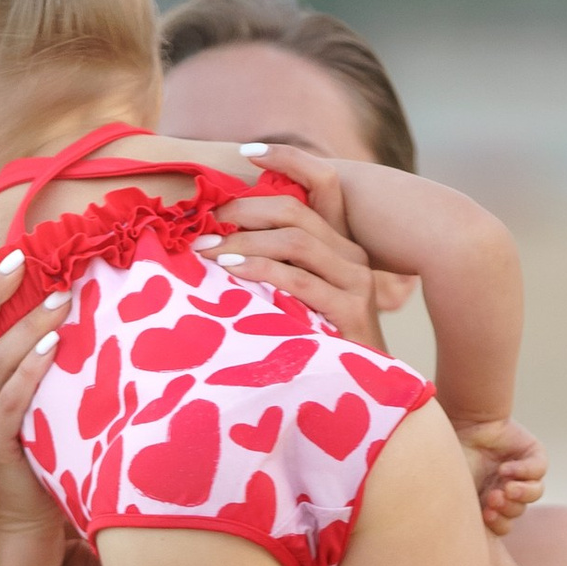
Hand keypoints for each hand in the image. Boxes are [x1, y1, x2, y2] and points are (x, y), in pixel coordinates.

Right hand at [0, 230, 75, 553]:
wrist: (23, 518)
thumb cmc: (33, 448)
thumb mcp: (21, 394)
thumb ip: (23, 355)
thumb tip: (55, 299)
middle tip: (23, 259)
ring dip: (27, 325)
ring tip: (62, 300)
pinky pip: (11, 401)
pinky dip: (33, 370)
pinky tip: (56, 347)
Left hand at [208, 143, 410, 347]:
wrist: (363, 395)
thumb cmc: (321, 351)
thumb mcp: (295, 303)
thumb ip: (274, 272)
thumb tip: (221, 248)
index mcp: (339, 246)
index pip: (311, 192)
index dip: (275, 170)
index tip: (232, 170)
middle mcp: (352, 256)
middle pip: (295, 212)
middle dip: (243, 213)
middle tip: (203, 226)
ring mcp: (356, 281)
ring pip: (295, 241)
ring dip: (244, 241)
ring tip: (207, 252)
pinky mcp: (352, 309)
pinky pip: (299, 279)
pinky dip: (261, 270)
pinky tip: (232, 271)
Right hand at [458, 415, 546, 535]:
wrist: (456, 425)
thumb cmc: (448, 460)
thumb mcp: (452, 492)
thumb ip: (460, 516)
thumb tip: (458, 542)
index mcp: (487, 500)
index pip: (503, 524)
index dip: (498, 524)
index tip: (485, 516)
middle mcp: (505, 487)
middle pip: (518, 510)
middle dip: (507, 508)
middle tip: (492, 498)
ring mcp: (520, 471)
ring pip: (534, 493)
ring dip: (520, 495)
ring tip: (506, 489)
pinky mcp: (531, 453)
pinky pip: (538, 470)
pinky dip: (524, 472)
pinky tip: (505, 469)